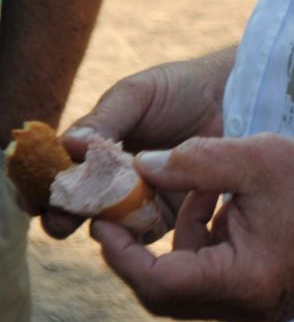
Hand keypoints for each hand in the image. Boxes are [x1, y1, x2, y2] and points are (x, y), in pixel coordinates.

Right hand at [43, 48, 233, 239]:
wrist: (228, 98)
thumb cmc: (177, 89)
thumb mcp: (137, 94)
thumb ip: (105, 119)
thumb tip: (68, 145)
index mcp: (94, 145)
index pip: (59, 170)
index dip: (45, 185)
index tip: (38, 195)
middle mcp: (108, 176)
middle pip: (75, 204)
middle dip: (63, 214)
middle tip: (63, 216)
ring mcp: (135, 197)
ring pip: (105, 223)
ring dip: (97, 225)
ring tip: (98, 220)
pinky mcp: (164, 214)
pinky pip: (141, 232)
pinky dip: (133, 231)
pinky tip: (133, 223)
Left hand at [90, 133, 293, 321]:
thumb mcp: (254, 158)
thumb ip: (192, 162)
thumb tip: (140, 166)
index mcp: (243, 281)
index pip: (159, 284)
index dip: (124, 252)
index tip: (106, 218)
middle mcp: (247, 306)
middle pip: (168, 294)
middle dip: (142, 250)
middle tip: (126, 208)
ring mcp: (258, 304)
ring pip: (192, 283)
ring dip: (179, 237)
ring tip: (192, 183)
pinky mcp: (267, 293)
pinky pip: (217, 277)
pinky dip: (205, 241)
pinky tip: (218, 198)